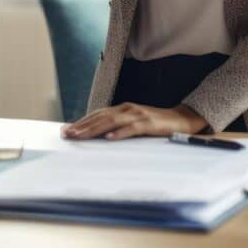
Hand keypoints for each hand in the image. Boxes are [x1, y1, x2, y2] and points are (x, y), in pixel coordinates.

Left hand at [60, 103, 208, 140]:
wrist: (181, 119)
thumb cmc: (155, 124)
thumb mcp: (134, 123)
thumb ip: (118, 126)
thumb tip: (99, 136)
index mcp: (122, 108)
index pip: (97, 114)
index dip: (81, 122)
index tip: (66, 130)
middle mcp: (127, 109)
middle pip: (101, 117)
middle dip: (82, 126)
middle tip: (67, 134)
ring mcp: (138, 115)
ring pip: (112, 121)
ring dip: (94, 129)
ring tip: (81, 136)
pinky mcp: (149, 123)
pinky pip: (132, 129)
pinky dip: (120, 133)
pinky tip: (109, 139)